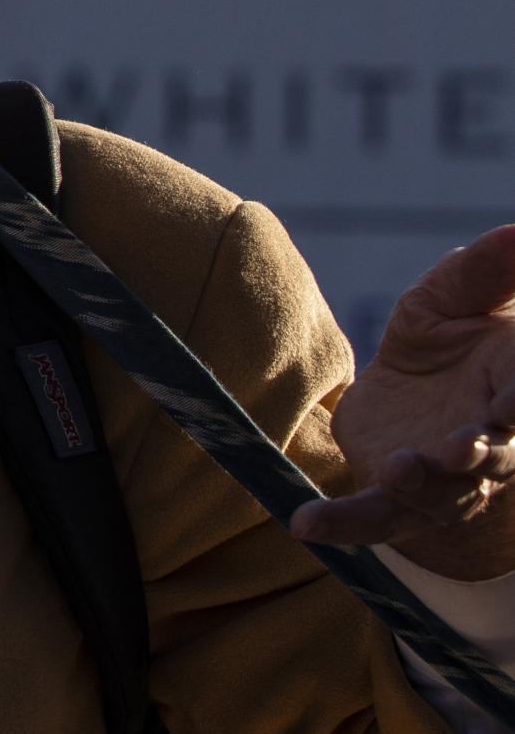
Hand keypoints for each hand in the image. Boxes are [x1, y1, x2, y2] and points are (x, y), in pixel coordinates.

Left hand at [292, 226, 514, 579]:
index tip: (510, 402)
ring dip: (425, 485)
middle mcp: (487, 444)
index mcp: (512, 391)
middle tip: (466, 445)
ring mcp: (442, 477)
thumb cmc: (445, 343)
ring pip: (444, 492)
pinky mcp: (394, 493)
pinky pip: (373, 519)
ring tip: (401, 468)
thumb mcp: (453, 298)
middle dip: (485, 453)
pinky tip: (305, 525)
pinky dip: (343, 525)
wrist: (409, 397)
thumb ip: (487, 273)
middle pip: (497, 455)